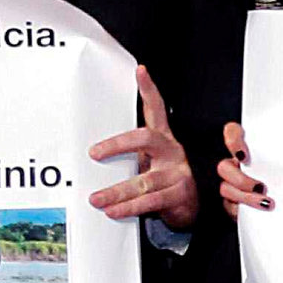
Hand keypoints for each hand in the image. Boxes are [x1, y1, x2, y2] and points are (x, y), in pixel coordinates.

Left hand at [88, 65, 196, 229]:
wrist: (190, 205)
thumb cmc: (165, 180)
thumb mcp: (149, 161)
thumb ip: (130, 154)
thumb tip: (92, 152)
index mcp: (163, 139)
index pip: (157, 109)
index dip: (149, 90)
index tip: (140, 72)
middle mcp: (172, 151)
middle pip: (146, 139)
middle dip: (118, 145)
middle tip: (95, 153)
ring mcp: (178, 172)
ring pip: (143, 180)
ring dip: (116, 191)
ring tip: (96, 198)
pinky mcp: (179, 194)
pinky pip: (150, 200)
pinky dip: (129, 207)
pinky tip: (114, 210)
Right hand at [218, 119, 272, 213]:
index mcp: (250, 150)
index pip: (233, 133)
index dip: (233, 140)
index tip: (243, 156)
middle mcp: (236, 165)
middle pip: (224, 167)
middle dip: (241, 180)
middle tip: (261, 187)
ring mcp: (232, 185)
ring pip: (226, 188)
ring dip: (245, 197)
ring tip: (267, 203)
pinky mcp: (233, 204)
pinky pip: (230, 207)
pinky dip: (244, 209)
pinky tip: (260, 212)